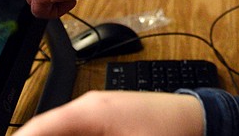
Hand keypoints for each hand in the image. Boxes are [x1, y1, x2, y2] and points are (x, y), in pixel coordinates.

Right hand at [17, 90, 204, 135]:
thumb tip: (54, 134)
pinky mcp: (107, 120)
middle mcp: (90, 106)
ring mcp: (99, 111)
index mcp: (90, 110)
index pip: (40, 127)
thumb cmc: (168, 133)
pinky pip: (78, 131)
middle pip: (48, 130)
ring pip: (63, 131)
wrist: (198, 120)